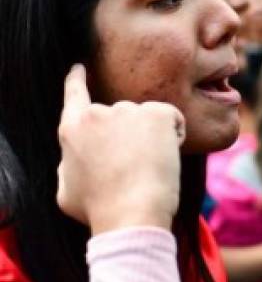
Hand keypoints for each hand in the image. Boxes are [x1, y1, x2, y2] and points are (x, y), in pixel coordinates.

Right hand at [56, 64, 185, 233]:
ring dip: (152, 137)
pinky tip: (164, 158)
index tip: (79, 68)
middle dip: (129, 135)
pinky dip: (174, 135)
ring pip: (147, 119)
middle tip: (132, 168)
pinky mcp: (157, 113)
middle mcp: (98, 113)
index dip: (76, 80)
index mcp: (72, 129)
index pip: (73, 95)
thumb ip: (71, 163)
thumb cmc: (99, 209)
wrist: (131, 213)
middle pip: (119, 115)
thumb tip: (78, 156)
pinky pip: (171, 119)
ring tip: (147, 168)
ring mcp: (128, 110)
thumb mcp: (67, 189)